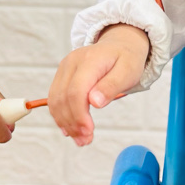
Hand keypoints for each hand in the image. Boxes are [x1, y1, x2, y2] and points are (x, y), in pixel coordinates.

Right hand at [48, 24, 149, 145]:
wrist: (119, 44)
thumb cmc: (126, 58)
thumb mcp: (128, 71)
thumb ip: (111, 86)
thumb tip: (95, 102)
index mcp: (89, 59)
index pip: (76, 91)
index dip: (79, 115)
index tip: (89, 132)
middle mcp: (72, 62)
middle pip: (63, 98)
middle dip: (72, 123)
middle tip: (86, 140)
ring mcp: (64, 67)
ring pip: (55, 100)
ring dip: (65, 122)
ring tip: (80, 139)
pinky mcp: (62, 75)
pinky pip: (55, 98)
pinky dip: (61, 115)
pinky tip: (70, 129)